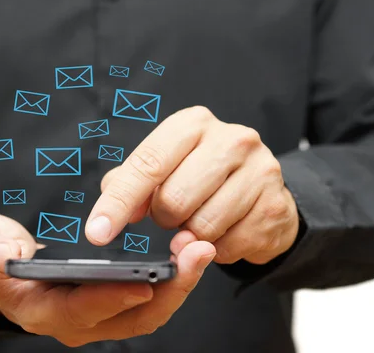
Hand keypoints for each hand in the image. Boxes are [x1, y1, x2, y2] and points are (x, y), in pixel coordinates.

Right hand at [0, 212, 215, 346]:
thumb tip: (8, 254)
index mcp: (46, 310)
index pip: (85, 309)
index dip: (114, 297)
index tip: (145, 280)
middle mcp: (79, 320)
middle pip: (132, 315)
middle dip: (169, 289)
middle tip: (195, 253)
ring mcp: (99, 314)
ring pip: (149, 309)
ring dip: (178, 284)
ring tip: (199, 249)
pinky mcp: (113, 301)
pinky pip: (150, 297)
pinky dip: (171, 279)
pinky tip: (186, 253)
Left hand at [86, 106, 299, 264]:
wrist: (263, 189)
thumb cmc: (203, 175)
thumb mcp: (166, 166)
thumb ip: (130, 182)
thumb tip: (108, 213)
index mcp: (193, 124)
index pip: (147, 165)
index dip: (118, 203)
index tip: (97, 232)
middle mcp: (231, 139)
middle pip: (173, 201)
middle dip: (164, 218)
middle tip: (173, 213)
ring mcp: (260, 170)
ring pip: (201, 228)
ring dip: (190, 235)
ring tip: (199, 219)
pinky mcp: (276, 205)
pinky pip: (227, 247)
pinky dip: (215, 249)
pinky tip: (223, 231)